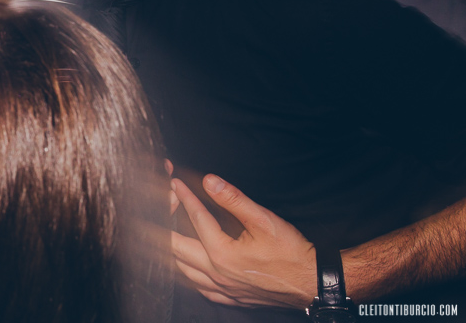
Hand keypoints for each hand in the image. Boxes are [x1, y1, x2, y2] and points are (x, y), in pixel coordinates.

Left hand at [171, 174, 315, 308]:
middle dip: (166, 225)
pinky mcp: (230, 298)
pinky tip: (189, 265)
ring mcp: (222, 289)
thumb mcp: (263, 219)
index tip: (174, 184)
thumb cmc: (291, 252)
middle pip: (176, 248)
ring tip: (168, 234)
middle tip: (165, 208)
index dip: (183, 198)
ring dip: (172, 251)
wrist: (313, 283)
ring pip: (183, 271)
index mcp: (221, 253)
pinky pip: (198, 288)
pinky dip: (187, 273)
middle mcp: (216, 274)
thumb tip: (208, 181)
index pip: (195, 219)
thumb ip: (233, 199)